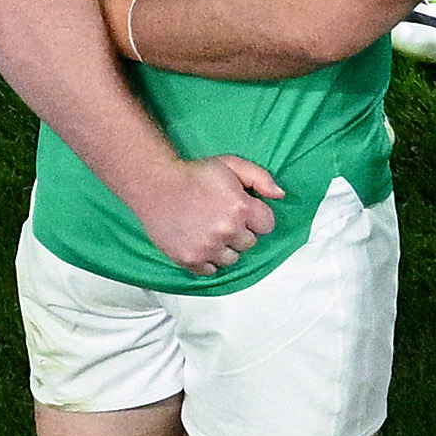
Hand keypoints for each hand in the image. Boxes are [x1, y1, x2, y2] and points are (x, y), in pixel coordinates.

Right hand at [132, 152, 285, 277]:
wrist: (155, 185)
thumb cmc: (194, 173)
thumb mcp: (231, 164)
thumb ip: (260, 178)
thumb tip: (280, 195)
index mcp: (241, 208)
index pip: (267, 225)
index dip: (256, 217)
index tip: (243, 210)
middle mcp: (227, 230)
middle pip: (249, 243)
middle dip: (240, 231)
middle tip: (222, 217)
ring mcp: (208, 247)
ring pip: (231, 259)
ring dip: (225, 247)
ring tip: (210, 229)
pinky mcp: (190, 259)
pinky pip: (210, 270)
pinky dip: (207, 259)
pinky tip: (200, 242)